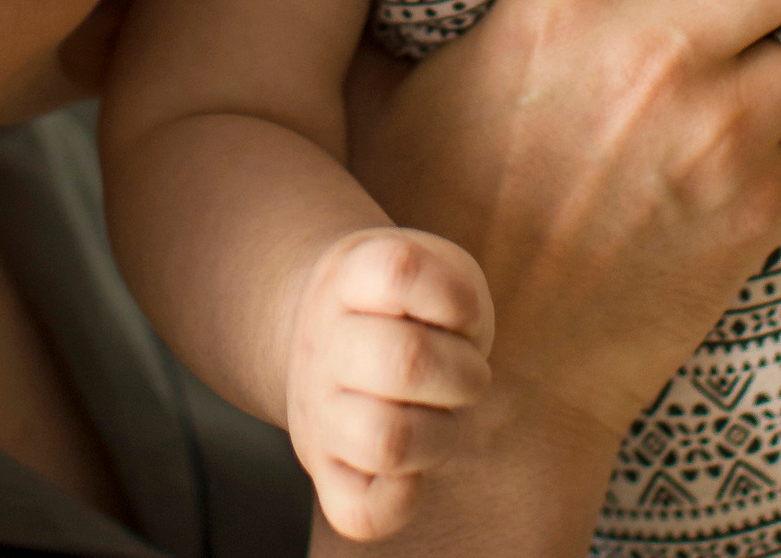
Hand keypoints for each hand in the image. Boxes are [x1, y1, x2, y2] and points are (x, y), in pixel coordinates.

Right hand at [284, 227, 494, 541]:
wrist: (329, 332)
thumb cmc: (411, 306)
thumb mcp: (436, 267)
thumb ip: (455, 293)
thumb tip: (447, 368)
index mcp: (347, 276)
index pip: (399, 272)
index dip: (454, 297)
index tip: (456, 311)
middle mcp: (321, 343)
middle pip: (404, 361)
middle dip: (464, 371)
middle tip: (462, 370)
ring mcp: (316, 412)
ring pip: (387, 441)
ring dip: (443, 432)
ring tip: (442, 415)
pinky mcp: (325, 472)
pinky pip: (360, 513)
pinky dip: (401, 498)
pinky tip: (413, 468)